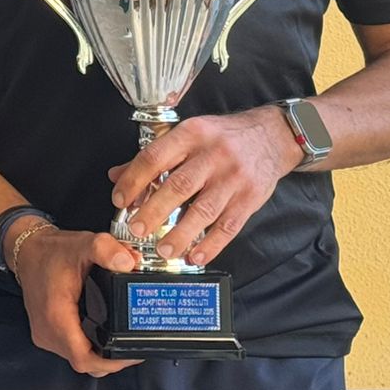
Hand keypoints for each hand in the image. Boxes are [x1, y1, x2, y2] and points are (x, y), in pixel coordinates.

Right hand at [12, 226, 140, 376]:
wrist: (27, 250)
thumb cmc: (51, 251)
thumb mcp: (81, 244)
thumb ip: (106, 249)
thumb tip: (128, 262)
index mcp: (55, 316)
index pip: (84, 358)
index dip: (112, 362)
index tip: (131, 352)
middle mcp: (47, 331)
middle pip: (85, 363)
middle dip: (112, 360)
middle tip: (133, 346)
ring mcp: (45, 335)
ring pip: (79, 359)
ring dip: (101, 357)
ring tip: (122, 343)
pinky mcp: (47, 333)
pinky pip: (73, 351)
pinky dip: (90, 349)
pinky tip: (103, 337)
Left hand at [108, 109, 301, 266]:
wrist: (271, 136)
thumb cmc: (224, 136)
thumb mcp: (188, 134)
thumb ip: (154, 155)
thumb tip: (117, 175)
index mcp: (191, 134)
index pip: (155, 157)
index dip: (134, 180)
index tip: (120, 199)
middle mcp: (212, 155)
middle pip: (178, 187)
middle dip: (153, 211)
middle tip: (136, 229)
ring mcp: (233, 178)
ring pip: (203, 211)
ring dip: (180, 234)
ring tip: (163, 250)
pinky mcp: (250, 198)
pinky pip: (228, 226)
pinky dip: (211, 245)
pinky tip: (196, 255)